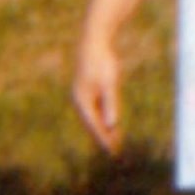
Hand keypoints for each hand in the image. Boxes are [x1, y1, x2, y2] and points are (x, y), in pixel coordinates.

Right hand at [72, 33, 123, 153]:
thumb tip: (112, 124)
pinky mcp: (87, 90)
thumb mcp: (109, 83)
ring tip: (114, 140)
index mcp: (82, 102)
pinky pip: (95, 109)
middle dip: (103, 137)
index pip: (94, 126)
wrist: (94, 43)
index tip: (112, 151)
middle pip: (92, 124)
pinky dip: (102, 117)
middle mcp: (80, 101)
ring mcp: (83, 96)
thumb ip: (110, 103)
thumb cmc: (102, 62)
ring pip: (93, 117)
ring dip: (103, 128)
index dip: (104, 139)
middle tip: (114, 152)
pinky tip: (110, 122)